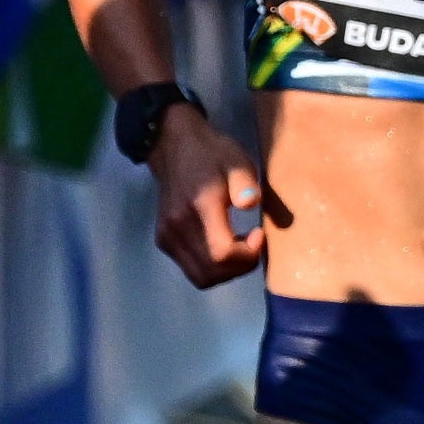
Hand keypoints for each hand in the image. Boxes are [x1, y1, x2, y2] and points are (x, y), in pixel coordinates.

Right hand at [151, 111, 286, 287]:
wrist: (173, 147)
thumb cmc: (212, 154)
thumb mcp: (237, 160)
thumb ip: (245, 183)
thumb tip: (251, 202)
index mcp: (198, 207)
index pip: (222, 254)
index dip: (247, 255)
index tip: (259, 234)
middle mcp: (177, 227)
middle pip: (211, 273)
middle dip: (239, 267)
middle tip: (253, 245)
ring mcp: (167, 237)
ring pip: (200, 277)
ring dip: (226, 271)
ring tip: (240, 247)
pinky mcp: (163, 241)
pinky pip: (191, 269)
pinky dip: (212, 268)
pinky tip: (224, 246)